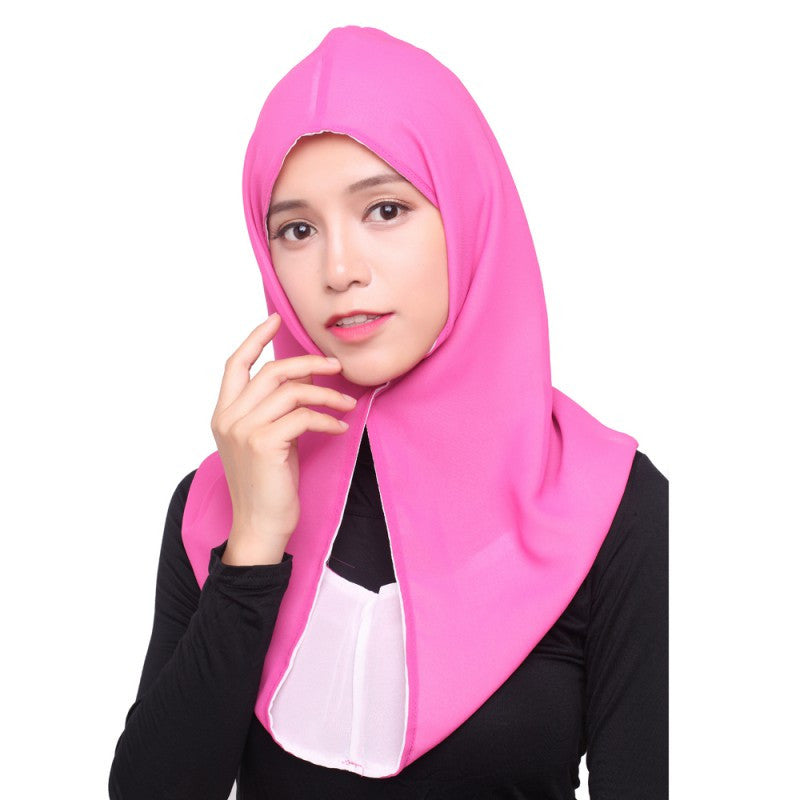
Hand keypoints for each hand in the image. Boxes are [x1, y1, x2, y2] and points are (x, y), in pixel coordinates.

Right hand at [210, 314, 356, 563]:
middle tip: (337, 366)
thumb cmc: (268, 485)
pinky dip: (326, 418)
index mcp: (223, 413)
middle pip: (272, 371)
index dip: (255, 338)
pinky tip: (339, 427)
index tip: (275, 319)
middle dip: (309, 363)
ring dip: (326, 393)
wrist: (260, 526)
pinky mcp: (263, 443)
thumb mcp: (268, 439)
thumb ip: (275, 409)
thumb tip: (304, 378)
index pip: (234, 364)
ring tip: (346, 403)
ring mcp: (243, 430)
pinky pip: (303, 416)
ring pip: (291, 391)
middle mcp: (228, 417)